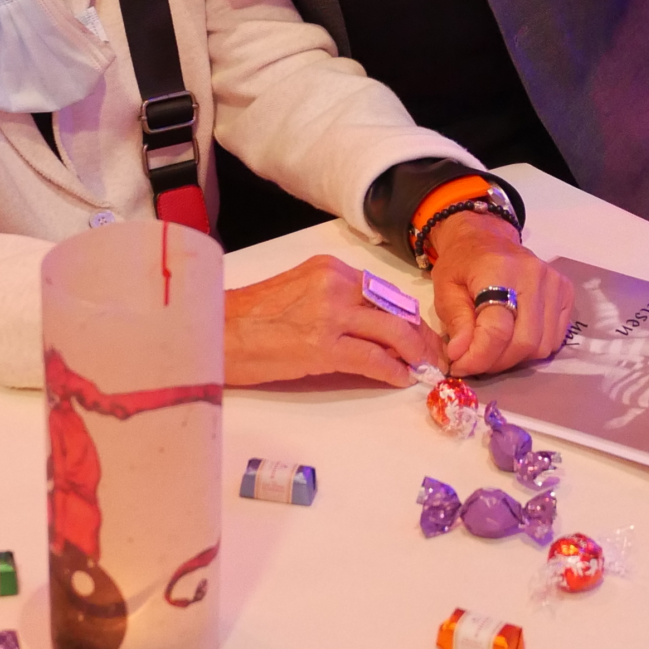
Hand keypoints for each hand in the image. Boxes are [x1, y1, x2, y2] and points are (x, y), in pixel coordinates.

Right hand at [223, 254, 442, 387]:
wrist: (216, 331)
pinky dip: (392, 371)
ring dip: (415, 353)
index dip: (406, 315)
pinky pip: (373, 359)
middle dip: (420, 335)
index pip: (383, 291)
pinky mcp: (324, 346)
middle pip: (395, 308)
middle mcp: (335, 283)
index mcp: (329, 269)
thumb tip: (368, 327)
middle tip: (433, 355)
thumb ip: (333, 301)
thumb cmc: (249, 318)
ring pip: (392, 331)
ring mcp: (331, 313)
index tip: (419, 333)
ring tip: (424, 369)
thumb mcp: (297, 292)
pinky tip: (400, 379)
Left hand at [428, 213, 574, 375]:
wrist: (486, 238)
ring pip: (542, 346)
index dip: (478, 357)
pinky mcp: (565, 292)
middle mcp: (533, 275)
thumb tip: (460, 355)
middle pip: (524, 342)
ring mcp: (555, 283)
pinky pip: (555, 338)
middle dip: (496, 362)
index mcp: (498, 270)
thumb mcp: (445, 288)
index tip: (460, 366)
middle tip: (475, 360)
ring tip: (493, 348)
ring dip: (515, 358)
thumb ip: (455, 321)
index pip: (498, 330)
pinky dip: (533, 348)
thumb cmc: (462, 264)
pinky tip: (513, 337)